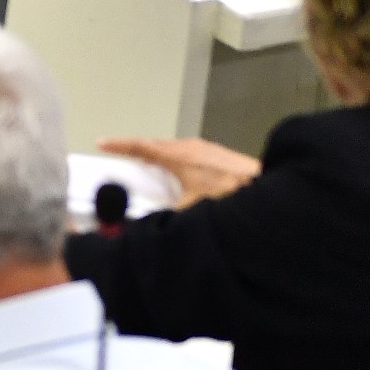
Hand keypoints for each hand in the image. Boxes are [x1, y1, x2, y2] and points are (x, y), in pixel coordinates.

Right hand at [99, 136, 261, 205]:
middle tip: (124, 158)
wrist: (268, 192)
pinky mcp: (220, 155)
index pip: (141, 147)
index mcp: (178, 156)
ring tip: (152, 168)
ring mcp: (206, 148)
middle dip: (139, 150)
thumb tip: (152, 226)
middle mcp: (189, 147)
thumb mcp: (193, 210)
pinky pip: (189, 153)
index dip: (119, 145)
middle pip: (157, 145)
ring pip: (175, 149)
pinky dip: (177, 160)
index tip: (101, 142)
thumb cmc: (227, 196)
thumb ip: (169, 216)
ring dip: (161, 157)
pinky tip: (183, 175)